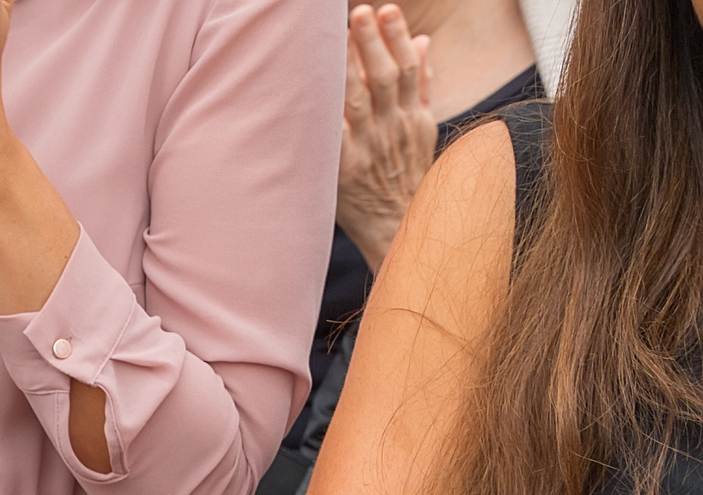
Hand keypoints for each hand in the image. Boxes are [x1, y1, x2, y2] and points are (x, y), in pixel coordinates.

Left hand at [336, 5, 433, 272]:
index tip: (386, 11)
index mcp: (413, 118)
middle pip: (384, 78)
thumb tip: (423, 41)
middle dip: (373, 43)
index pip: (407, 69)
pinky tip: (314, 90)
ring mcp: (371, 149)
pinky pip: (335, 136)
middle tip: (361, 12)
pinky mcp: (347, 171)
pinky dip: (327, 113)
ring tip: (340, 37)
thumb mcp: (423, 130)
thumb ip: (421, 85)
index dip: (396, 38)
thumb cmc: (407, 177)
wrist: (402, 230)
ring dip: (350, 66)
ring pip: (361, 99)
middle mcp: (394, 129)